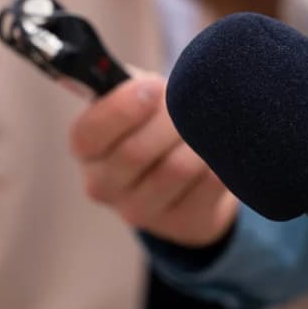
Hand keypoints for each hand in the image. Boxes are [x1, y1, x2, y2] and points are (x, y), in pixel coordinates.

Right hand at [69, 75, 236, 246]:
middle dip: (171, 118)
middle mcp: (104, 186)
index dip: (122, 108)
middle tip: (190, 100)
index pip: (89, 134)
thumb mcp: (134, 98)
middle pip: (136, 151)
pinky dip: (221, 156)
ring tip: (207, 121)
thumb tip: (148, 85)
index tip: (154, 87)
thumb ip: (133, 86)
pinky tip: (218, 147)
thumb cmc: (153, 123)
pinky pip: (210, 182)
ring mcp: (141, 211)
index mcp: (87, 150)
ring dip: (199, 136)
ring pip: (178, 167)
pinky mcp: (181, 223)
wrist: (185, 174)